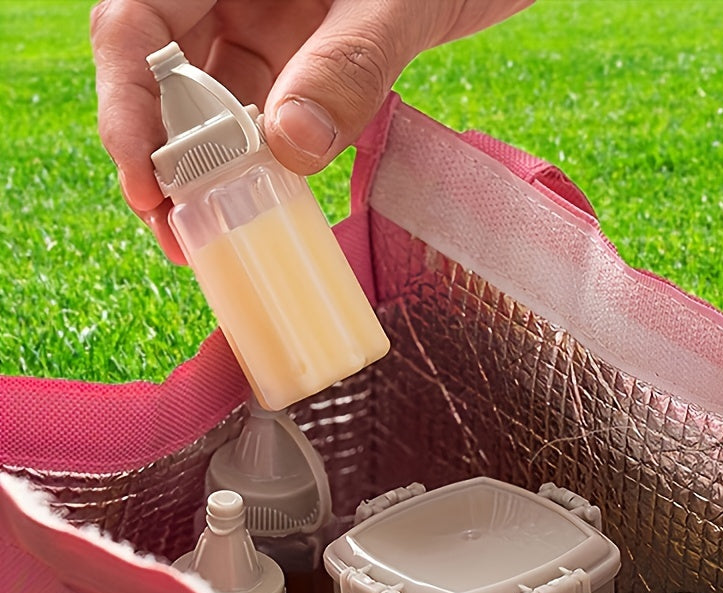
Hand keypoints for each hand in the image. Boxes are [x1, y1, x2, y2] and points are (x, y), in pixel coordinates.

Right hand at [90, 0, 530, 261]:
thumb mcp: (395, 1)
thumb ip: (347, 64)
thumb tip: (292, 147)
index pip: (136, 26)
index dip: (128, 108)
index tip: (147, 186)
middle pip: (162, 78)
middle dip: (162, 160)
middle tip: (178, 237)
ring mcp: (263, 28)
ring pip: (210, 108)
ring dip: (208, 175)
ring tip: (212, 239)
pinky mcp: (300, 64)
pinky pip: (264, 120)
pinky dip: (259, 168)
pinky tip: (262, 209)